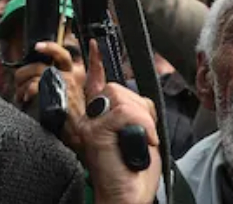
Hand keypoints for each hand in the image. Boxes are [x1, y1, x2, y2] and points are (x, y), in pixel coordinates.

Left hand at [14, 42, 87, 150]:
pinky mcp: (57, 93)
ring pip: (36, 71)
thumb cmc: (72, 116)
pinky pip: (35, 85)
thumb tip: (36, 74)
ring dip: (23, 82)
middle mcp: (70, 75)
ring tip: (20, 93)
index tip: (37, 47)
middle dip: (25, 70)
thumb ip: (57, 80)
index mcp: (75, 73)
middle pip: (41, 63)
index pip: (62, 53)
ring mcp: (64, 83)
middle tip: (19, 79)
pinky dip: (27, 90)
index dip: (49, 47)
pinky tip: (25, 98)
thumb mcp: (71, 94)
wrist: (81, 133)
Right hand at [78, 41, 160, 203]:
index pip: (95, 83)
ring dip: (144, 119)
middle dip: (140, 108)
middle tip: (143, 135)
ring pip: (124, 99)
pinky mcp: (96, 132)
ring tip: (141, 142)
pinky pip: (128, 112)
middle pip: (118, 89)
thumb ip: (133, 114)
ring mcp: (89, 125)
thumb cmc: (134, 175)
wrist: (127, 198)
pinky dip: (143, 126)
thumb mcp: (138, 137)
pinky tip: (143, 143)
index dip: (96, 63)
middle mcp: (88, 119)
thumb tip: (135, 102)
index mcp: (98, 119)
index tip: (94, 45)